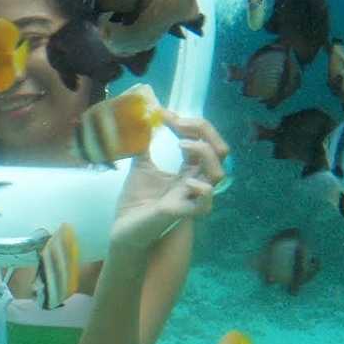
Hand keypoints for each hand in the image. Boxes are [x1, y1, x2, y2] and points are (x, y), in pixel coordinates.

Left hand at [109, 112, 228, 255]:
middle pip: (220, 151)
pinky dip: (201, 189)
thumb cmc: (136, 202)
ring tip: (180, 144)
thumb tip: (141, 120)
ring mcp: (191, 198)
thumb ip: (144, 145)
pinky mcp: (182, 214)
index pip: (204, 140)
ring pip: (219, 174)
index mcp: (189, 169)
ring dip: (204, 152)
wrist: (123, 229)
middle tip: (178, 123)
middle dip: (204, 131)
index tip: (164, 114)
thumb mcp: (141, 167)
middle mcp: (196, 182)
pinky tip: (186, 181)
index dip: (190, 124)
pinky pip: (205, 204)